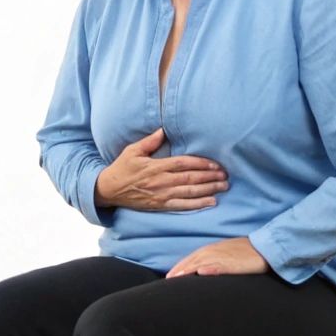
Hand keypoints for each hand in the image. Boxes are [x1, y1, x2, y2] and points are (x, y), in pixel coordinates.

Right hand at [95, 128, 229, 211]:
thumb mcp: (132, 151)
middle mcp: (161, 181)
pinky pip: (182, 206)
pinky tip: (211, 202)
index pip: (183, 163)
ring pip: (190, 192)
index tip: (215, 164)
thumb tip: (163, 129)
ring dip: (208, 190)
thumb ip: (149, 141)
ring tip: (223, 187)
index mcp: (156, 166)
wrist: (109, 190)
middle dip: (210, 177)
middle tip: (226, 175)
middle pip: (191, 178)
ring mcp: (161, 195)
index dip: (201, 163)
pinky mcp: (160, 206)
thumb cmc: (122, 168)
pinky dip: (197, 205)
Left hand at [166, 237, 269, 276]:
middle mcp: (215, 251)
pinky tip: (202, 272)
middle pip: (193, 260)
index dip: (180, 266)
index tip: (169, 276)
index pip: (192, 258)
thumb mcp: (227, 255)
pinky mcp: (234, 263)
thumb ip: (214, 261)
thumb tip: (201, 271)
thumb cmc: (246, 253)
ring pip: (202, 262)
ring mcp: (224, 256)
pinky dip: (211, 268)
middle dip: (180, 270)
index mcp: (212, 249)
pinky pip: (220, 265)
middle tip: (168, 280)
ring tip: (177, 277)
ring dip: (189, 269)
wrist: (265, 248)